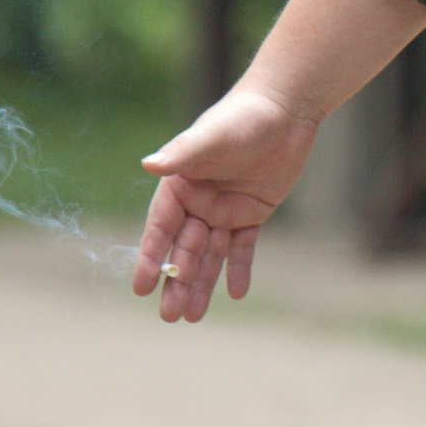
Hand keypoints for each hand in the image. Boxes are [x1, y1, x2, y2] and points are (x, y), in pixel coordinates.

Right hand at [132, 86, 318, 322]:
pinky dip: (238, 270)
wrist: (285, 109)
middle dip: (176, 282)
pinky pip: (243, 248)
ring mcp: (225, 209)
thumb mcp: (212, 136)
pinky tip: (235, 293)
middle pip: (184, 249)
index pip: (160, 228)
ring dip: (201, 284)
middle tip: (169, 316)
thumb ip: (182, 153)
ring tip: (192, 317)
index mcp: (180, 184)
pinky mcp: (253, 213)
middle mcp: (198, 201)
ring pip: (210, 255)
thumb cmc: (242, 116)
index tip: (140, 288)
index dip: (150, 257)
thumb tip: (148, 164)